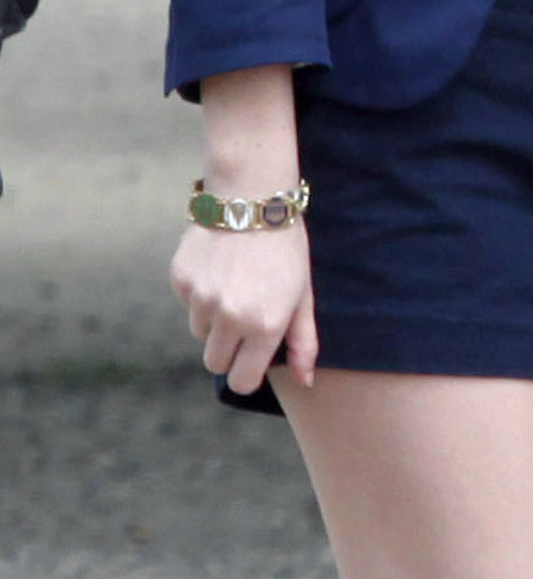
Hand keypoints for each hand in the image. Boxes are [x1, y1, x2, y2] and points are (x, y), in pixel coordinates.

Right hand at [171, 219, 315, 392]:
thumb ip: (303, 342)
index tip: (250, 362)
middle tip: (245, 322)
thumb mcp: (303, 295)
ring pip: (199, 334)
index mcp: (264, 325)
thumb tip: (305, 381)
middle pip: (215, 363)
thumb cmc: (286, 249)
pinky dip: (200, 295)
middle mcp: (229, 317)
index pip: (241, 381)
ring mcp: (201, 299)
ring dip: (214, 321)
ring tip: (236, 287)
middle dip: (228, 351)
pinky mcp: (181, 280)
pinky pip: (187, 304)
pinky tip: (219, 269)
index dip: (245, 375)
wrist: (252, 197)